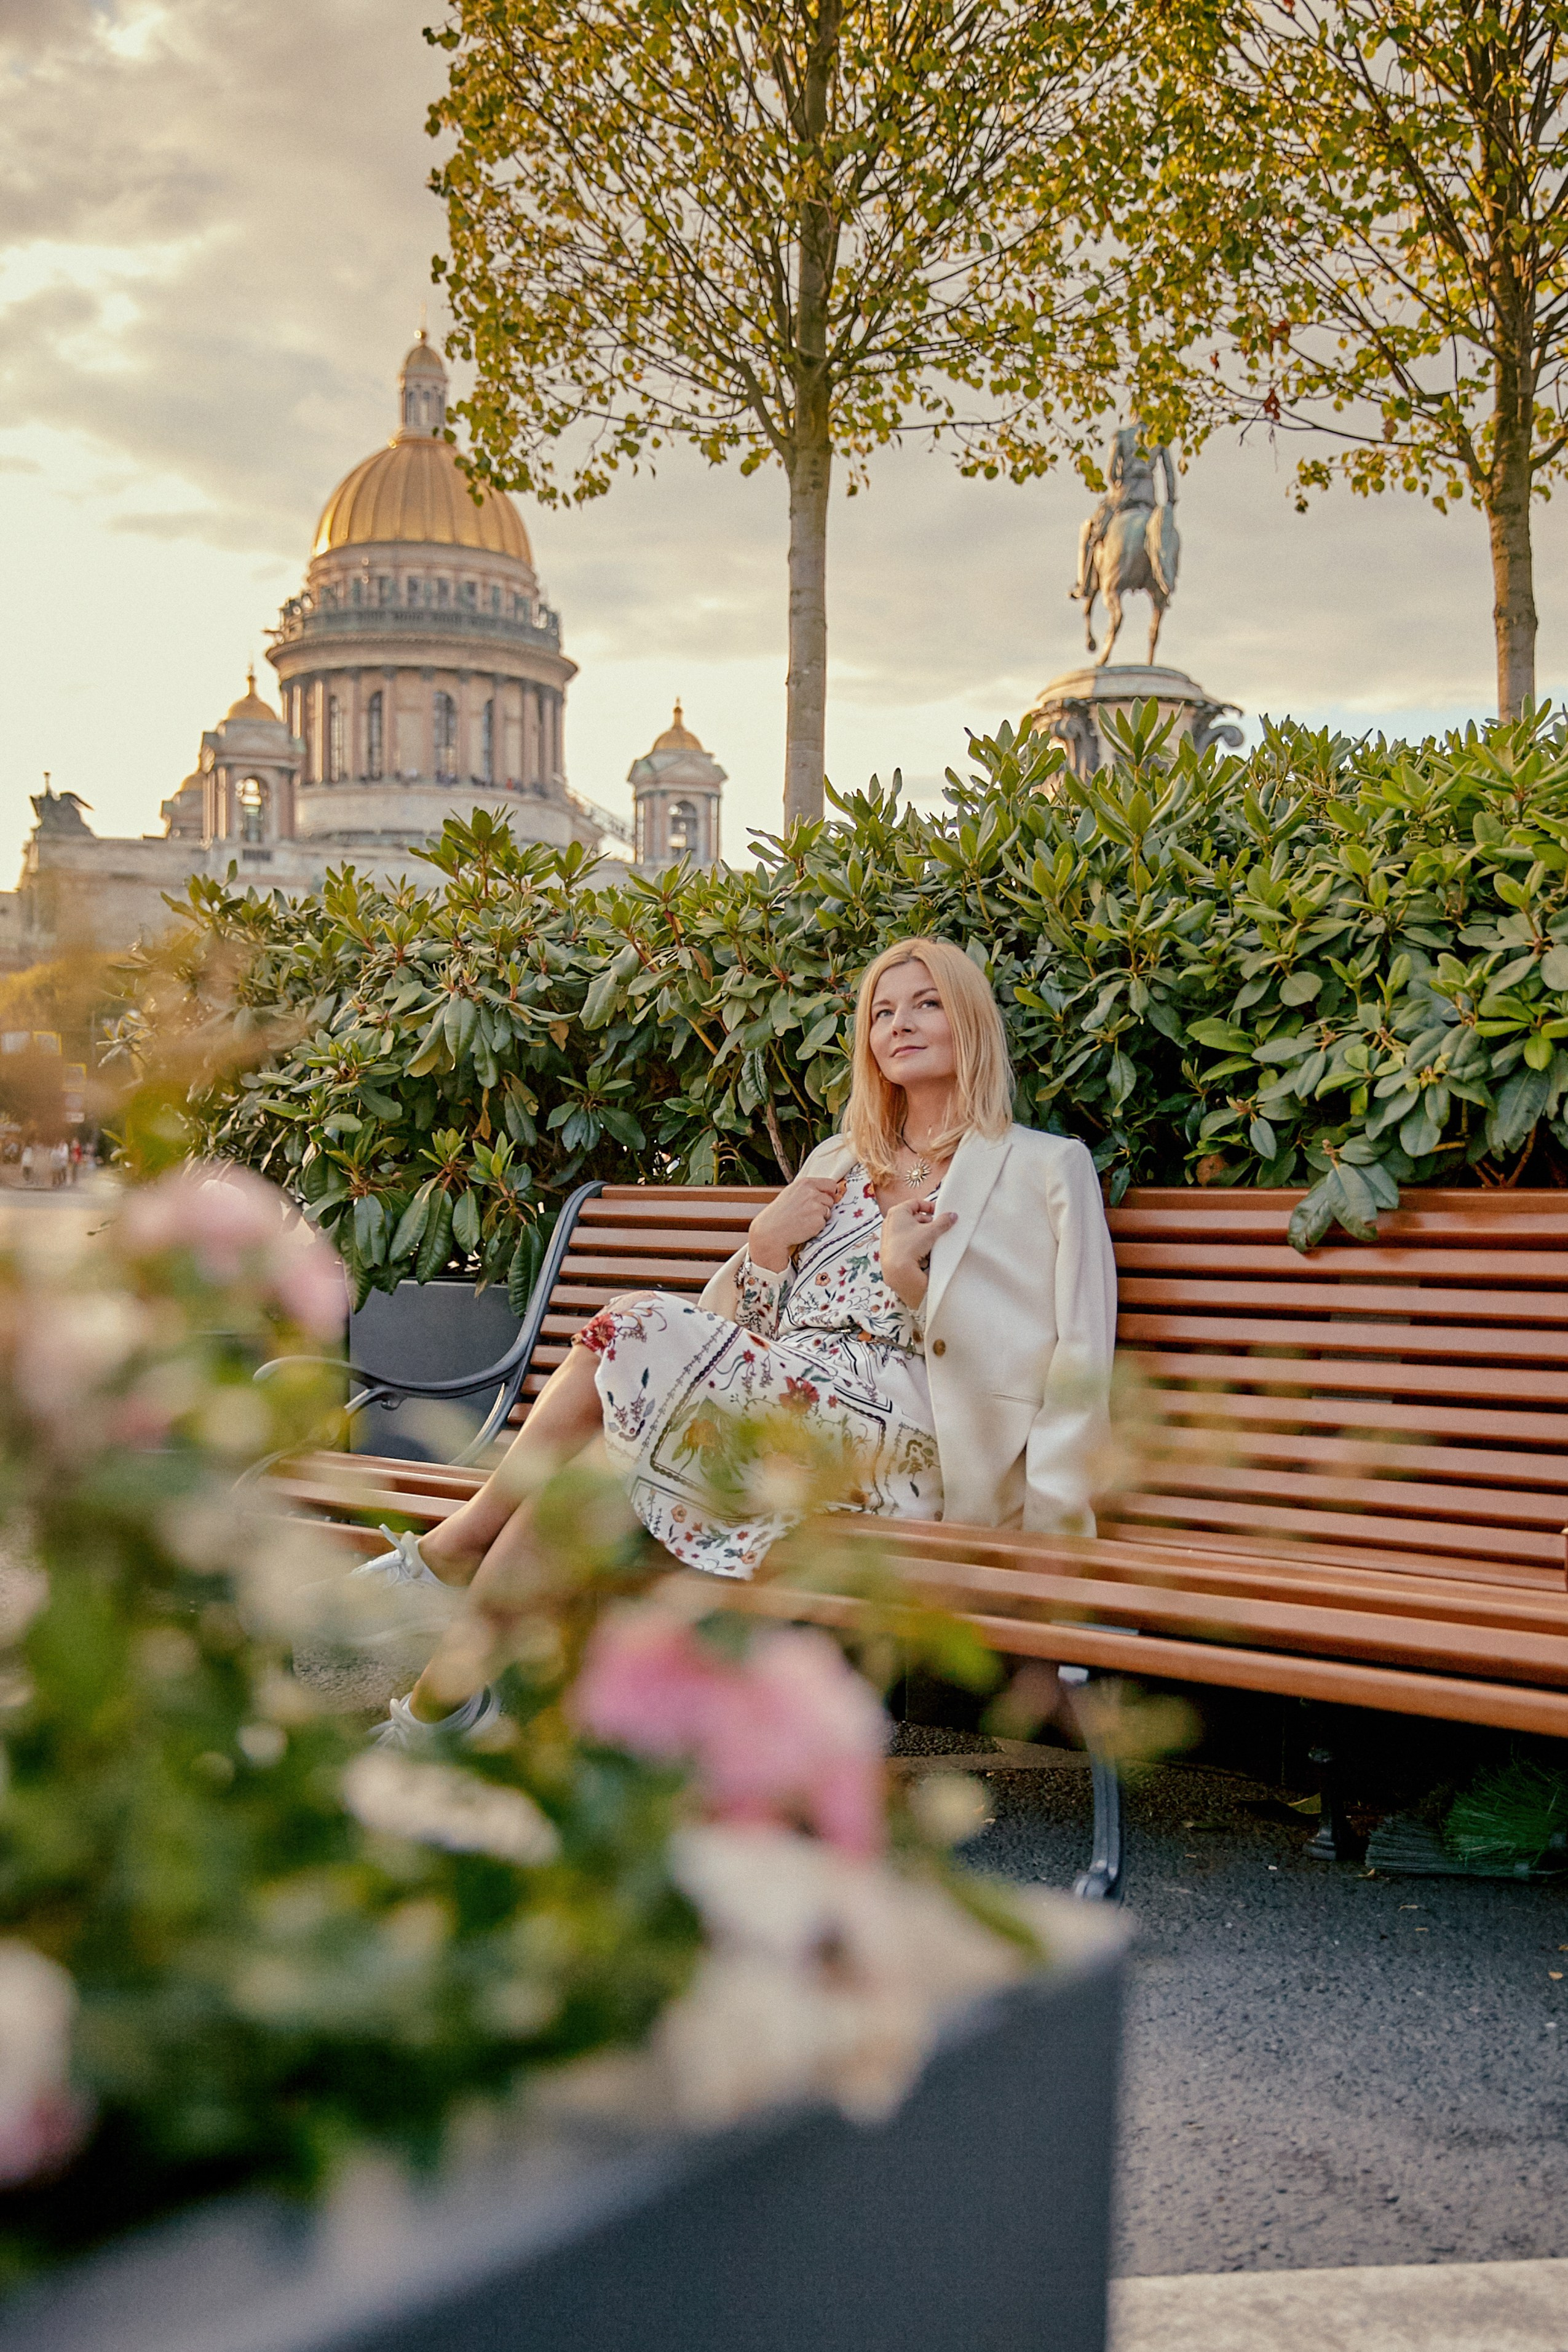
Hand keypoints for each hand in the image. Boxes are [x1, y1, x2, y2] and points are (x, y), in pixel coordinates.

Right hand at [746, 1174, 845, 1271]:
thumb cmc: (779, 1214)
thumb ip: (808, 1190)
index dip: (829, 1193)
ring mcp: (815, 1207)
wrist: (771, 1231)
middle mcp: (811, 1193)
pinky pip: (824, 1223)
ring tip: (804, 1219)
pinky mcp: (818, 1221)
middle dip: (823, 1206)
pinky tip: (804, 1226)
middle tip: (807, 1212)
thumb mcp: (792, 1193)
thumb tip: (826, 1191)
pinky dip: (817, 1227)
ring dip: (820, 1217)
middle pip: (831, 1199)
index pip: (831, 1184)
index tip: (825, 1198)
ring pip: (828, 1212)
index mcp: (805, 1183)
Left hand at [878, 1191, 956, 1311]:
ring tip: (931, 1242)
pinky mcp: (891, 1247)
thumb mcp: (930, 1231)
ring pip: (911, 1230)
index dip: (930, 1207)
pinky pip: (907, 1241)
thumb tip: (951, 1216)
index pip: (916, 1203)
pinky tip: (923, 1251)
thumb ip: (943, 1222)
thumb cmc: (908, 1247)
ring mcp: (889, 1235)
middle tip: (939, 1229)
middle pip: (915, 1217)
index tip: (940, 1213)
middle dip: (928, 1223)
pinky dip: (916, 1243)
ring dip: (923, 1234)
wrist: (897, 1270)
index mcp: (897, 1211)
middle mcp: (890, 1221)